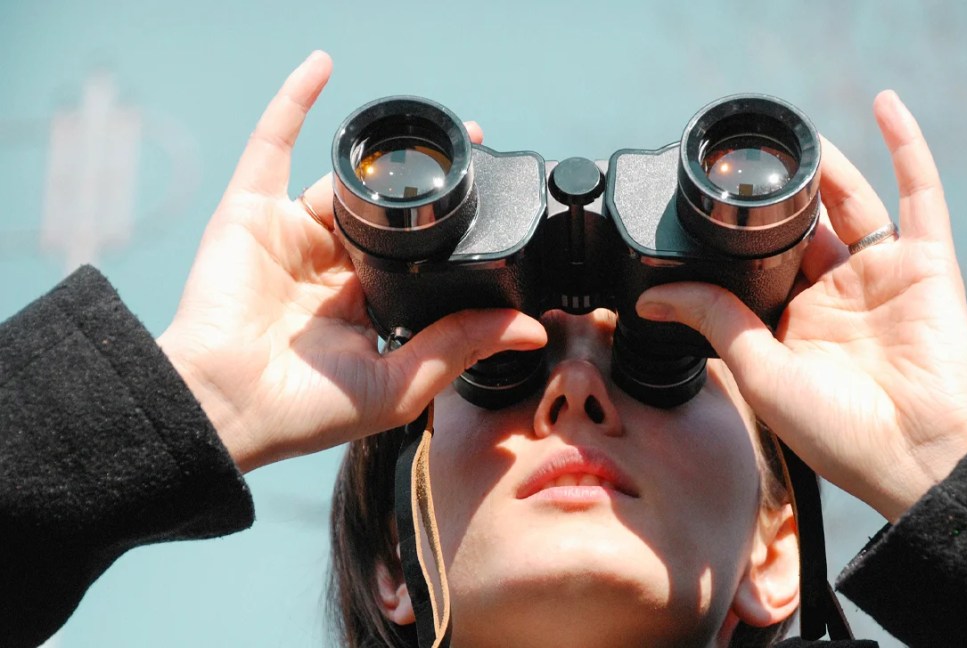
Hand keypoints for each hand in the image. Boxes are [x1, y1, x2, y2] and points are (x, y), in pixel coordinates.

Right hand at [158, 52, 545, 472]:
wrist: (227, 405)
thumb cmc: (305, 410)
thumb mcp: (402, 382)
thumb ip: (461, 345)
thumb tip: (530, 332)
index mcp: (367, 306)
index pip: (416, 255)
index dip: (449, 227)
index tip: (488, 197)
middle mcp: (331, 268)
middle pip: (384, 212)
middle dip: (423, 184)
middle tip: (469, 149)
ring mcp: (291, 235)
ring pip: (342, 182)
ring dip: (378, 152)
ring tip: (429, 129)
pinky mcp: (252, 212)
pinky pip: (273, 144)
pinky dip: (294, 103)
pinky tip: (323, 67)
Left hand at [636, 91, 966, 521]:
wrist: (918, 454)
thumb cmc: (840, 434)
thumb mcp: (761, 372)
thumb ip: (716, 320)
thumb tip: (653, 293)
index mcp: (796, 327)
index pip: (759, 266)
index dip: (736, 236)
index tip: (702, 204)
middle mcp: (837, 298)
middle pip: (802, 228)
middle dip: (777, 196)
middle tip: (744, 162)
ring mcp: (882, 278)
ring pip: (850, 204)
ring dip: (825, 166)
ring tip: (792, 136)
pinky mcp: (926, 265)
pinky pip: (920, 195)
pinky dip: (906, 148)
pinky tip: (885, 107)